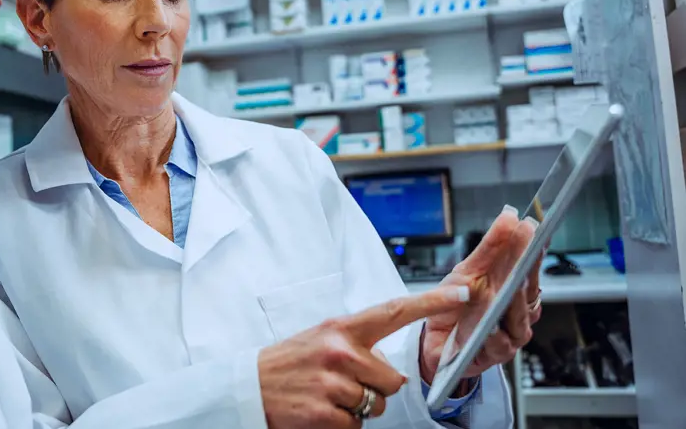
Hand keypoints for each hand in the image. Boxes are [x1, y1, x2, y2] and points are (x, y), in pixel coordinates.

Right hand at [259, 285, 471, 428]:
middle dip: (375, 387)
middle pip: (393, 379)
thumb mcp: (319, 340)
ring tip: (327, 397)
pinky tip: (320, 412)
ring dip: (358, 408)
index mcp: (340, 328)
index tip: (463, 293)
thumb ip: (354, 344)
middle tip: (341, 384)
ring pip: (377, 406)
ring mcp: (334, 384)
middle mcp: (340, 352)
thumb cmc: (286, 365)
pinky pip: (358, 427)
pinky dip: (343, 425)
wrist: (246, 389)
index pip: (394, 311)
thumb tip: (386, 365)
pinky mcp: (327, 415)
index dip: (432, 303)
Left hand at [419, 206, 543, 384]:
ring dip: (512, 300)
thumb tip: (510, 217)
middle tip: (525, 246)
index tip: (532, 229)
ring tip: (511, 283)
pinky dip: (496, 335)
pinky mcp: (496, 355)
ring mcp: (511, 335)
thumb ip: (491, 246)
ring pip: (517, 316)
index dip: (532, 248)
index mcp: (516, 290)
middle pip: (526, 288)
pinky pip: (499, 344)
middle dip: (525, 266)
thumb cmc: (455, 305)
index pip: (530, 266)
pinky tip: (492, 326)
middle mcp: (519, 312)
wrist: (433, 340)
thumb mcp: (468, 271)